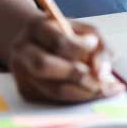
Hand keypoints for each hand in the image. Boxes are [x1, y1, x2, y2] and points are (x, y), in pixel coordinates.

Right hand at [8, 17, 123, 102]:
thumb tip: (103, 72)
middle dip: (77, 75)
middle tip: (103, 80)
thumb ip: (98, 45)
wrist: (36, 40)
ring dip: (83, 92)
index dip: (78, 47)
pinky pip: (54, 99)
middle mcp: (23, 50)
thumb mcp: (84, 29)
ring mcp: (21, 73)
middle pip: (44, 66)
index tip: (94, 45)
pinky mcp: (26, 90)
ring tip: (105, 89)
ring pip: (52, 89)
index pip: (56, 41)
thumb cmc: (65, 33)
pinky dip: (77, 97)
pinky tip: (93, 92)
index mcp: (36, 27)